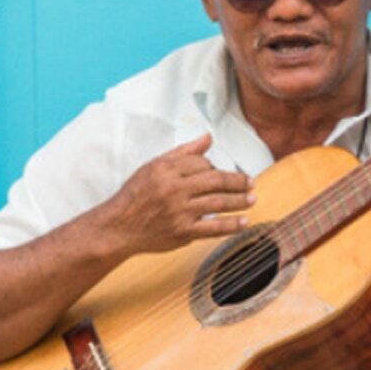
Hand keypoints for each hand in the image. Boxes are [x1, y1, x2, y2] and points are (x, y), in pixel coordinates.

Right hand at [101, 135, 254, 255]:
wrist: (118, 227)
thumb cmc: (136, 195)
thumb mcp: (154, 167)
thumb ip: (183, 152)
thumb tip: (208, 138)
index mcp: (166, 170)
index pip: (203, 163)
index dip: (216, 167)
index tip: (224, 172)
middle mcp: (173, 189)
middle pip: (216, 181)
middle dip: (238, 181)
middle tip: (250, 183)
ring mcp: (179, 211)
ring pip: (218, 203)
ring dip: (240, 200)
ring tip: (252, 199)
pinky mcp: (183, 232)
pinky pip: (214, 228)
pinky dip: (232, 225)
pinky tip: (244, 221)